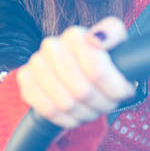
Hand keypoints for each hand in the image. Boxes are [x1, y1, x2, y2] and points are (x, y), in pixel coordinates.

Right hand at [16, 16, 135, 127]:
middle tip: (108, 102)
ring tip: (94, 107)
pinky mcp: (26, 81)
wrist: (77, 67)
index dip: (114, 88)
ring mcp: (36, 63)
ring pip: (66, 104)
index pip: (96, 70)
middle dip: (101, 103)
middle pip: (82, 91)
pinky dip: (67, 118)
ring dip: (86, 113)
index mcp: (74, 35)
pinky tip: (76, 113)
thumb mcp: (116, 39)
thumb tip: (96, 39)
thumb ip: (112, 32)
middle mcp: (51, 45)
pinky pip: (48, 110)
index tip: (123, 90)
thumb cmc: (101, 56)